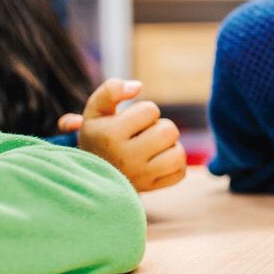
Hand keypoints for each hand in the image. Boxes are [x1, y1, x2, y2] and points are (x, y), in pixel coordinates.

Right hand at [70, 79, 186, 192]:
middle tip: (144, 135)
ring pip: (179, 153)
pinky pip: (181, 172)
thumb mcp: (96, 110)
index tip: (130, 122)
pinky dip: (175, 164)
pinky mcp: (151, 188)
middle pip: (169, 130)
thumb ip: (111, 90)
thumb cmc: (100, 135)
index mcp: (109, 135)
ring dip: (170, 146)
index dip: (145, 112)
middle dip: (160, 127)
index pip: (151, 110)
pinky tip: (158, 162)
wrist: (93, 174)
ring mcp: (140, 176)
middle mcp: (125, 158)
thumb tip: (138, 86)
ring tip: (153, 148)